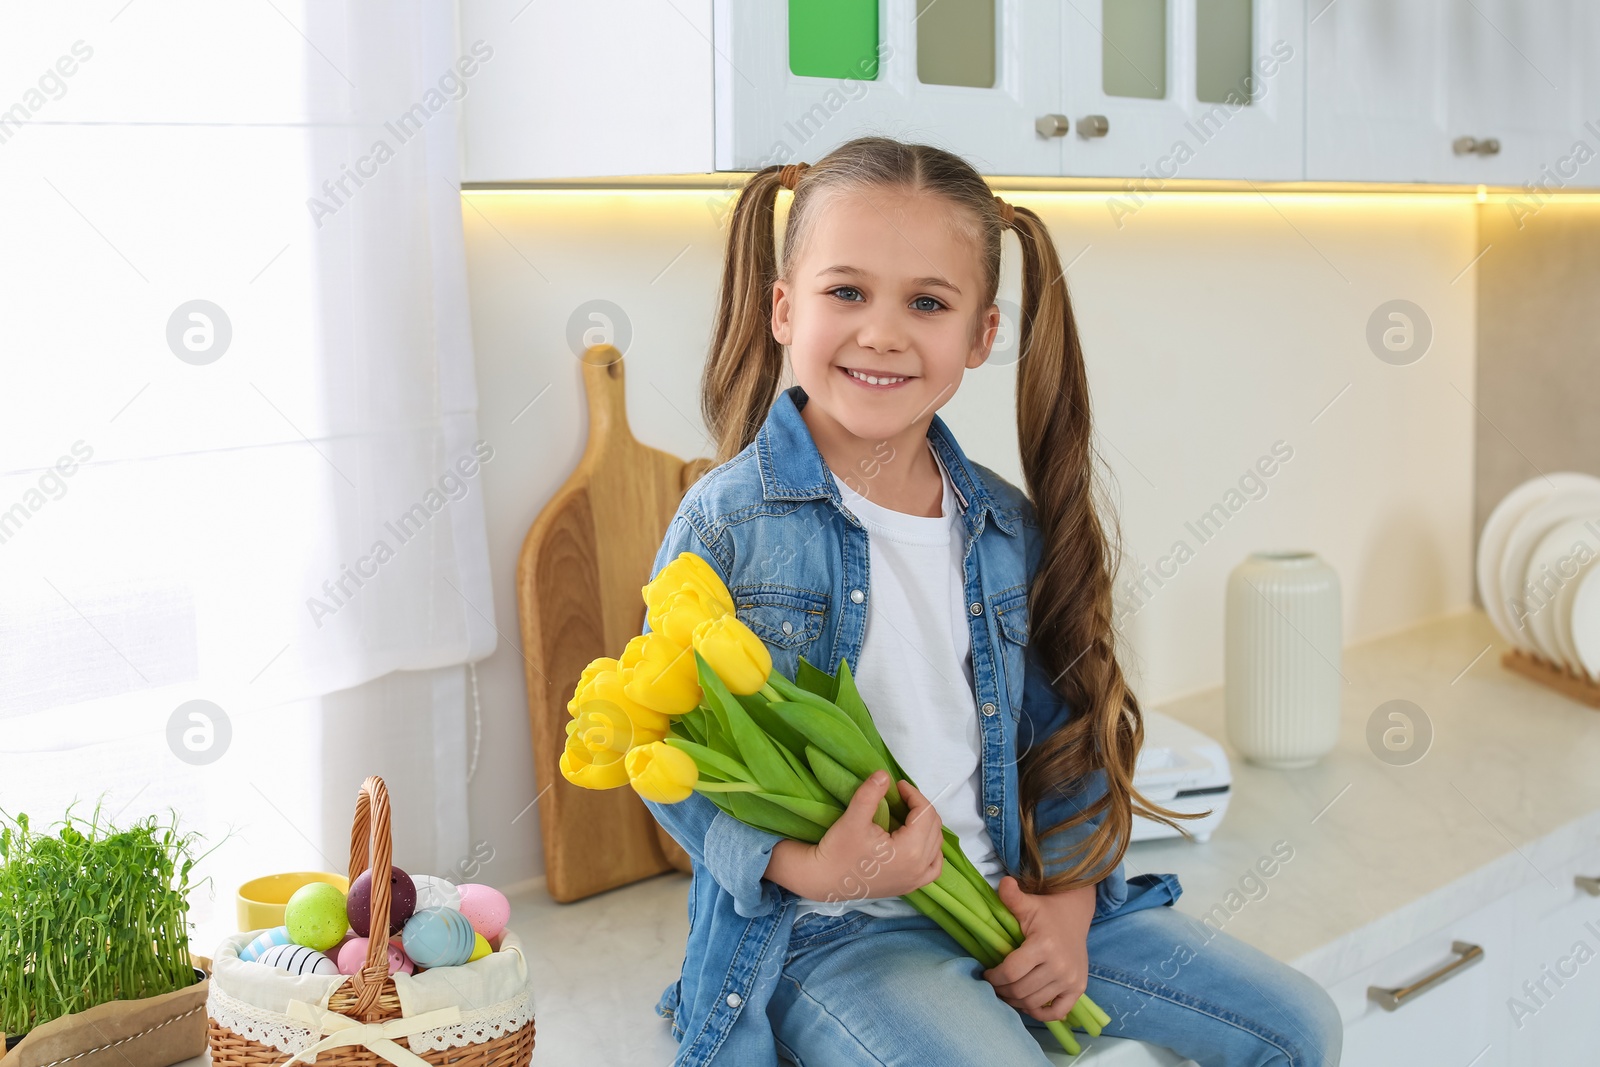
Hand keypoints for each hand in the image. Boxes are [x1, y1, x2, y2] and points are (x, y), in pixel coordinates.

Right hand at [809, 770, 943, 902]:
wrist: (824, 880)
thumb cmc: (838, 850)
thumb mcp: (853, 818)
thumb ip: (871, 794)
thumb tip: (884, 775)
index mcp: (910, 850)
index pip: (925, 813)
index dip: (913, 794)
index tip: (898, 785)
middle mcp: (919, 867)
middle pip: (933, 827)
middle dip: (920, 807)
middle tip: (901, 797)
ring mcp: (916, 880)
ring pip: (936, 845)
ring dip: (927, 826)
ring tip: (908, 815)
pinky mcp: (909, 886)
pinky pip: (933, 867)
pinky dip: (932, 851)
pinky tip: (921, 843)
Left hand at [982, 876, 1095, 1022]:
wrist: (1074, 915)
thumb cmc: (1046, 911)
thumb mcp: (1028, 904)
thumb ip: (1012, 897)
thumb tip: (1002, 882)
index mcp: (1044, 945)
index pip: (1011, 971)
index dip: (994, 977)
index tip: (986, 973)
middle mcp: (1060, 965)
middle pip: (1020, 990)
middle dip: (1001, 990)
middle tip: (993, 985)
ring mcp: (1070, 979)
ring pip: (1034, 1003)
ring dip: (1016, 1002)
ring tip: (1006, 992)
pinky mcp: (1078, 989)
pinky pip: (1057, 1012)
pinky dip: (1040, 1013)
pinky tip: (1028, 1003)